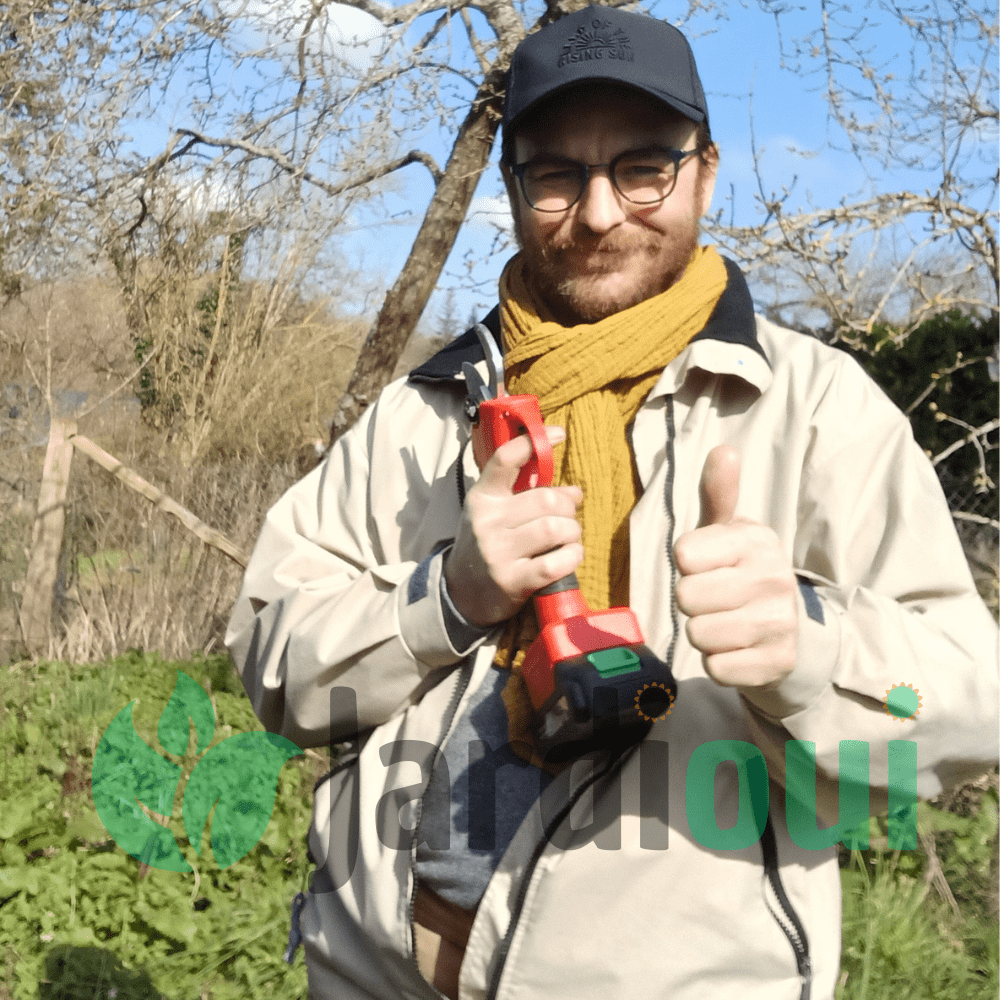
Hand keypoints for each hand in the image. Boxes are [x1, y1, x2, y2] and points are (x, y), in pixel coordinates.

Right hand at [444, 425, 583, 626]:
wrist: (462, 593)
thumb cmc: (490, 544)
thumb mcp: (499, 513)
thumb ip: (532, 496)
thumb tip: (576, 491)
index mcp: (482, 497)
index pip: (505, 460)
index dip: (534, 442)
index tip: (560, 433)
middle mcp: (487, 522)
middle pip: (546, 500)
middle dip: (568, 507)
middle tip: (568, 517)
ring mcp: (497, 553)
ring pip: (555, 529)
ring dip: (573, 533)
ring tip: (568, 538)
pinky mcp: (511, 581)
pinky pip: (556, 562)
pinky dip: (572, 557)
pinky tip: (568, 557)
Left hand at [674, 445, 796, 687]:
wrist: (791, 630)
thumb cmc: (742, 573)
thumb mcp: (729, 531)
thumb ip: (718, 494)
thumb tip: (723, 450)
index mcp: (757, 541)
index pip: (683, 554)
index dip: (687, 564)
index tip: (708, 565)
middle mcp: (773, 579)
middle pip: (686, 596)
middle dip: (692, 602)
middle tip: (715, 599)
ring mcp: (779, 623)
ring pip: (699, 634)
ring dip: (703, 634)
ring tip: (725, 623)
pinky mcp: (777, 662)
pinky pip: (716, 668)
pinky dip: (718, 663)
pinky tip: (737, 650)